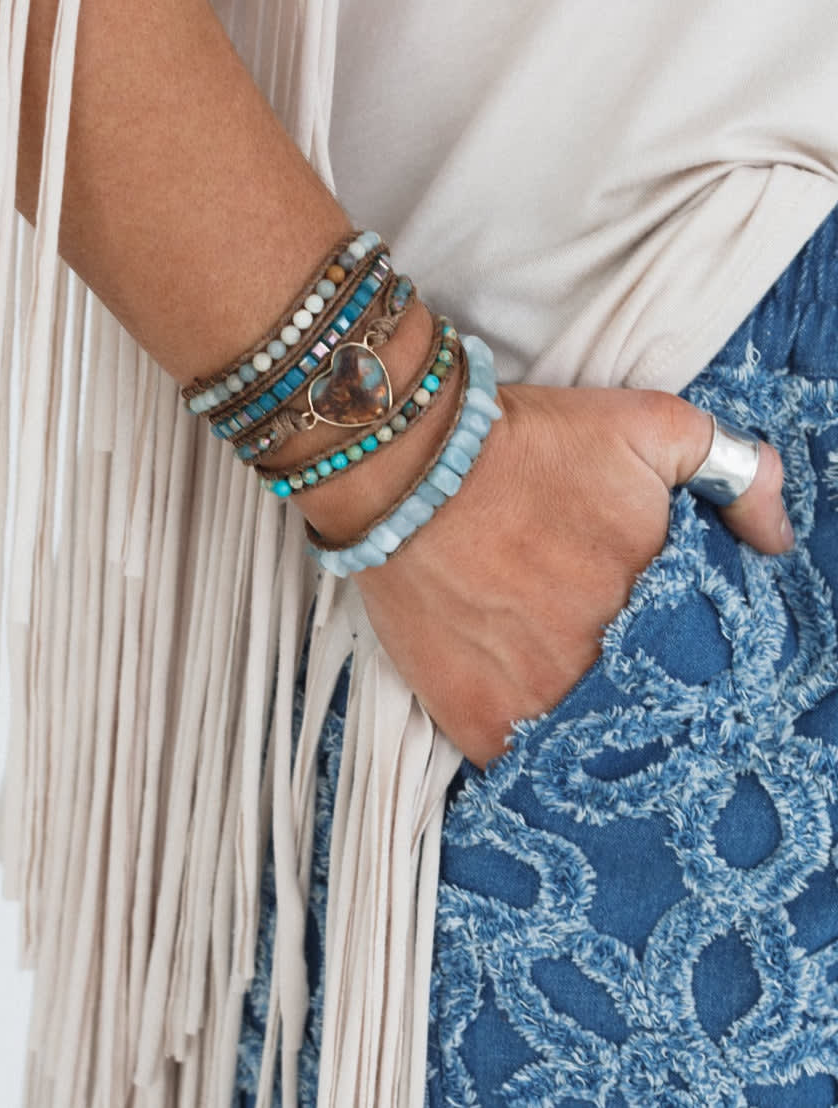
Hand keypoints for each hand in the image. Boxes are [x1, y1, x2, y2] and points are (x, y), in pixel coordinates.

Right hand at [350, 383, 791, 766]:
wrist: (410, 466)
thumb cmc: (531, 444)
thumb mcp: (652, 425)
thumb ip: (737, 472)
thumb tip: (776, 540)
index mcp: (662, 604)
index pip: (706, 655)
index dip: (686, 647)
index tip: (662, 635)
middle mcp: (611, 665)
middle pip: (646, 699)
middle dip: (637, 684)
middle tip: (602, 650)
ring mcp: (544, 703)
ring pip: (586, 735)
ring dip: (581, 716)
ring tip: (554, 674)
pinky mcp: (481, 723)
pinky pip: (519, 761)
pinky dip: (523, 743)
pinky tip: (514, 701)